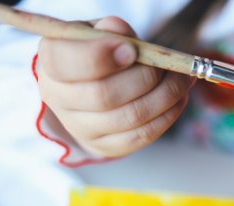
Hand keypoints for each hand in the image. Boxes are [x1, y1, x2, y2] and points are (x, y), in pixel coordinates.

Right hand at [37, 16, 194, 156]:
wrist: (92, 85)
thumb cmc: (97, 52)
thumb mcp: (99, 32)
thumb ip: (111, 30)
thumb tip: (121, 33)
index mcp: (51, 62)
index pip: (65, 63)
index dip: (101, 56)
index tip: (131, 50)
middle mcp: (59, 99)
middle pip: (104, 95)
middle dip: (145, 77)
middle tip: (166, 63)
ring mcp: (81, 128)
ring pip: (130, 117)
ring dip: (166, 96)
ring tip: (182, 78)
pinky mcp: (105, 146)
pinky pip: (142, 136)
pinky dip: (168, 115)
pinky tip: (178, 99)